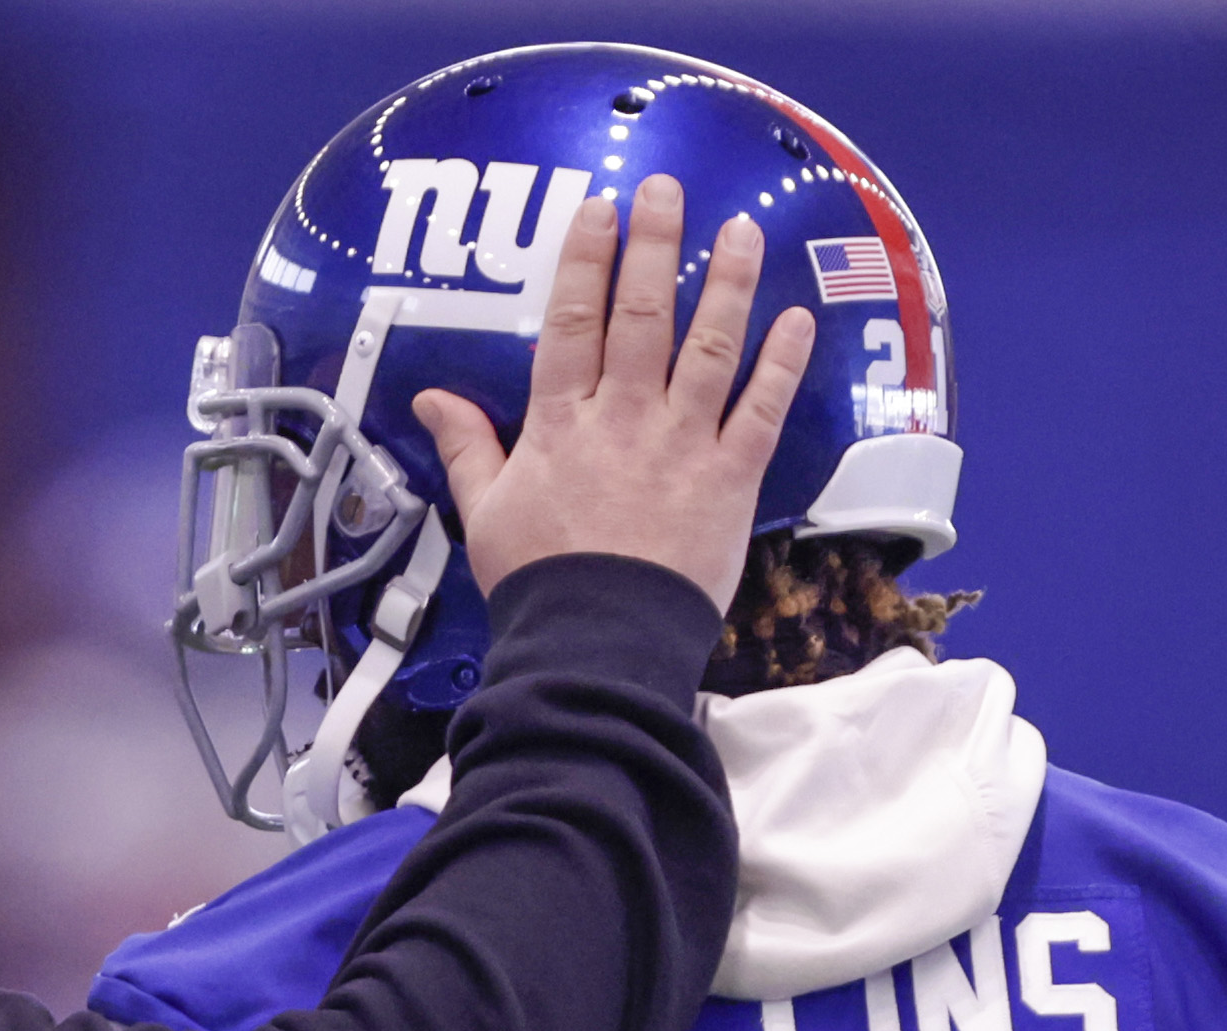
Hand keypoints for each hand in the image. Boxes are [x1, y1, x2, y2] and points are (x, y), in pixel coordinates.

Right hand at [411, 176, 814, 616]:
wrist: (596, 646)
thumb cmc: (540, 584)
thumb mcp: (486, 513)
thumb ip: (467, 446)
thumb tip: (430, 396)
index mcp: (559, 424)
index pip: (572, 322)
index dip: (586, 260)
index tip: (600, 210)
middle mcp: (622, 418)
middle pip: (641, 314)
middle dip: (656, 244)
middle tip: (668, 187)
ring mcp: (680, 444)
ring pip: (708, 346)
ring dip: (728, 283)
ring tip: (742, 229)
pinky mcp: (729, 479)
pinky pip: (761, 409)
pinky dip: (782, 362)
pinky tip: (796, 317)